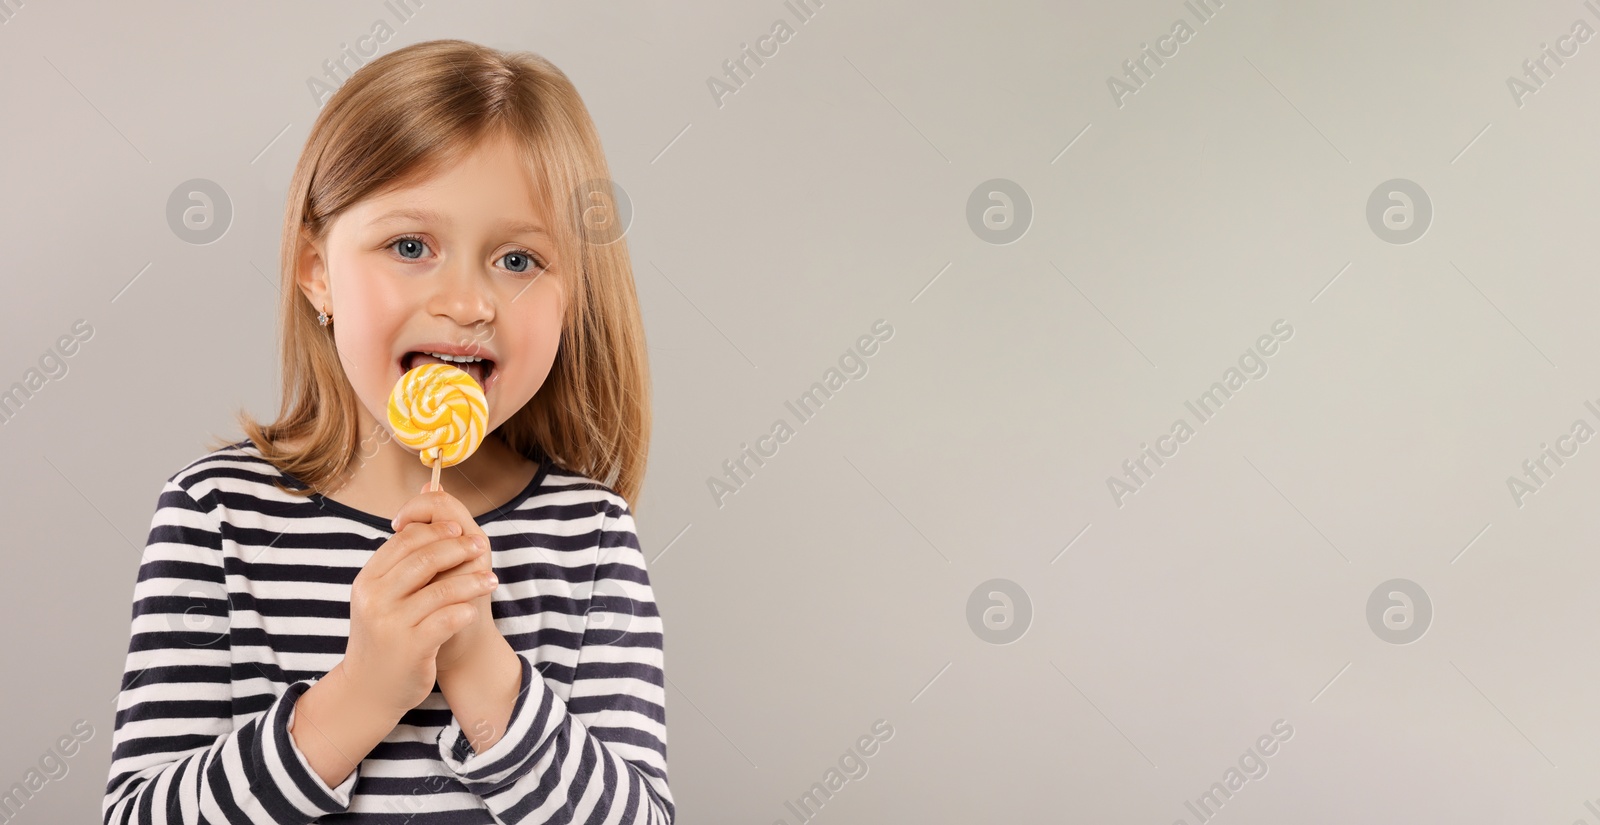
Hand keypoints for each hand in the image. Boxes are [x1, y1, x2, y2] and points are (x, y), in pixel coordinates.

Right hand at [340, 518, 497, 718]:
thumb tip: (429, 512)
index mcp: (368, 580)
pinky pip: (447, 620)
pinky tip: (472, 611)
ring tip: (491, 581)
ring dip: (472, 582)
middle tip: (481, 547)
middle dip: (458, 548)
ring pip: (441, 590)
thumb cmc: (383, 635)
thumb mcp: (380, 597)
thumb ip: (401, 562)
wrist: (368, 689)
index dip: (436, 530)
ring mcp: (391, 624)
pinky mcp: (410, 648)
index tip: (460, 529)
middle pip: (424, 558)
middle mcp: (375, 599)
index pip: (405, 540)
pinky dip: (464, 611)